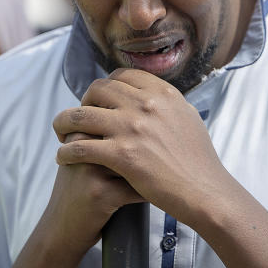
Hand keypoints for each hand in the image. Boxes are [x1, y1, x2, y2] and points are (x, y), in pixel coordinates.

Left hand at [52, 68, 233, 224]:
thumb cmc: (199, 162)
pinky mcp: (122, 155)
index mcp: (162, 94)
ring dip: (64, 123)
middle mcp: (146, 105)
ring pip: (81, 115)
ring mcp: (133, 129)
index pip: (122, 76)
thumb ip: (167, 104)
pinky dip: (67, 152)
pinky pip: (81, 147)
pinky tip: (63, 158)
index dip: (105, 86)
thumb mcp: (187, 119)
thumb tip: (153, 95)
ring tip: (60, 135)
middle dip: (83, 102)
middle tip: (80, 120)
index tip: (98, 100)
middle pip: (98, 90)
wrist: (206, 192)